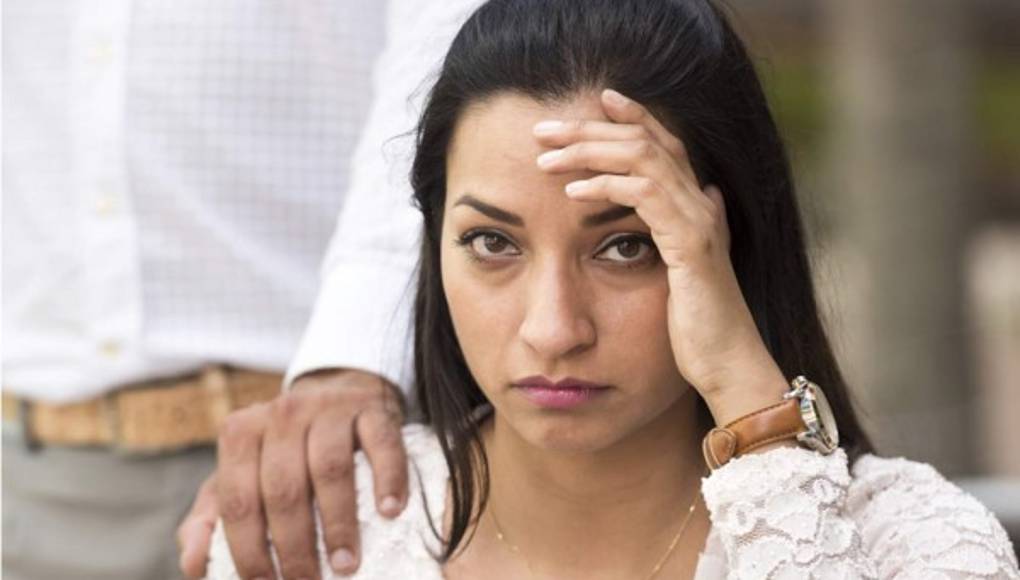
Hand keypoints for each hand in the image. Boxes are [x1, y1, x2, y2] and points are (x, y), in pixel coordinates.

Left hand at [177, 368, 407, 578]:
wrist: (337, 396)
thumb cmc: (284, 452)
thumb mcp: (242, 475)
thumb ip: (211, 518)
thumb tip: (193, 565)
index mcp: (242, 432)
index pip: (239, 500)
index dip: (249, 550)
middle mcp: (283, 413)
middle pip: (284, 489)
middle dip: (295, 546)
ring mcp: (330, 407)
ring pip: (330, 468)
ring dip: (338, 523)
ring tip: (346, 564)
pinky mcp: (373, 409)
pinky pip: (382, 445)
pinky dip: (388, 480)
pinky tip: (390, 511)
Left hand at [533, 89, 788, 425]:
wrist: (728, 365)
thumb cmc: (697, 328)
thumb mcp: (677, 275)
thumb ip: (674, 238)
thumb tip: (688, 206)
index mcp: (694, 206)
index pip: (663, 141)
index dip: (632, 115)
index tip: (593, 101)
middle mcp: (700, 204)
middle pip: (645, 139)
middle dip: (590, 127)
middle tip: (543, 128)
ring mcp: (698, 220)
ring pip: (642, 156)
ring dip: (588, 150)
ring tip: (545, 157)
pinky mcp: (690, 245)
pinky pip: (645, 195)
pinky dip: (606, 185)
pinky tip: (572, 192)